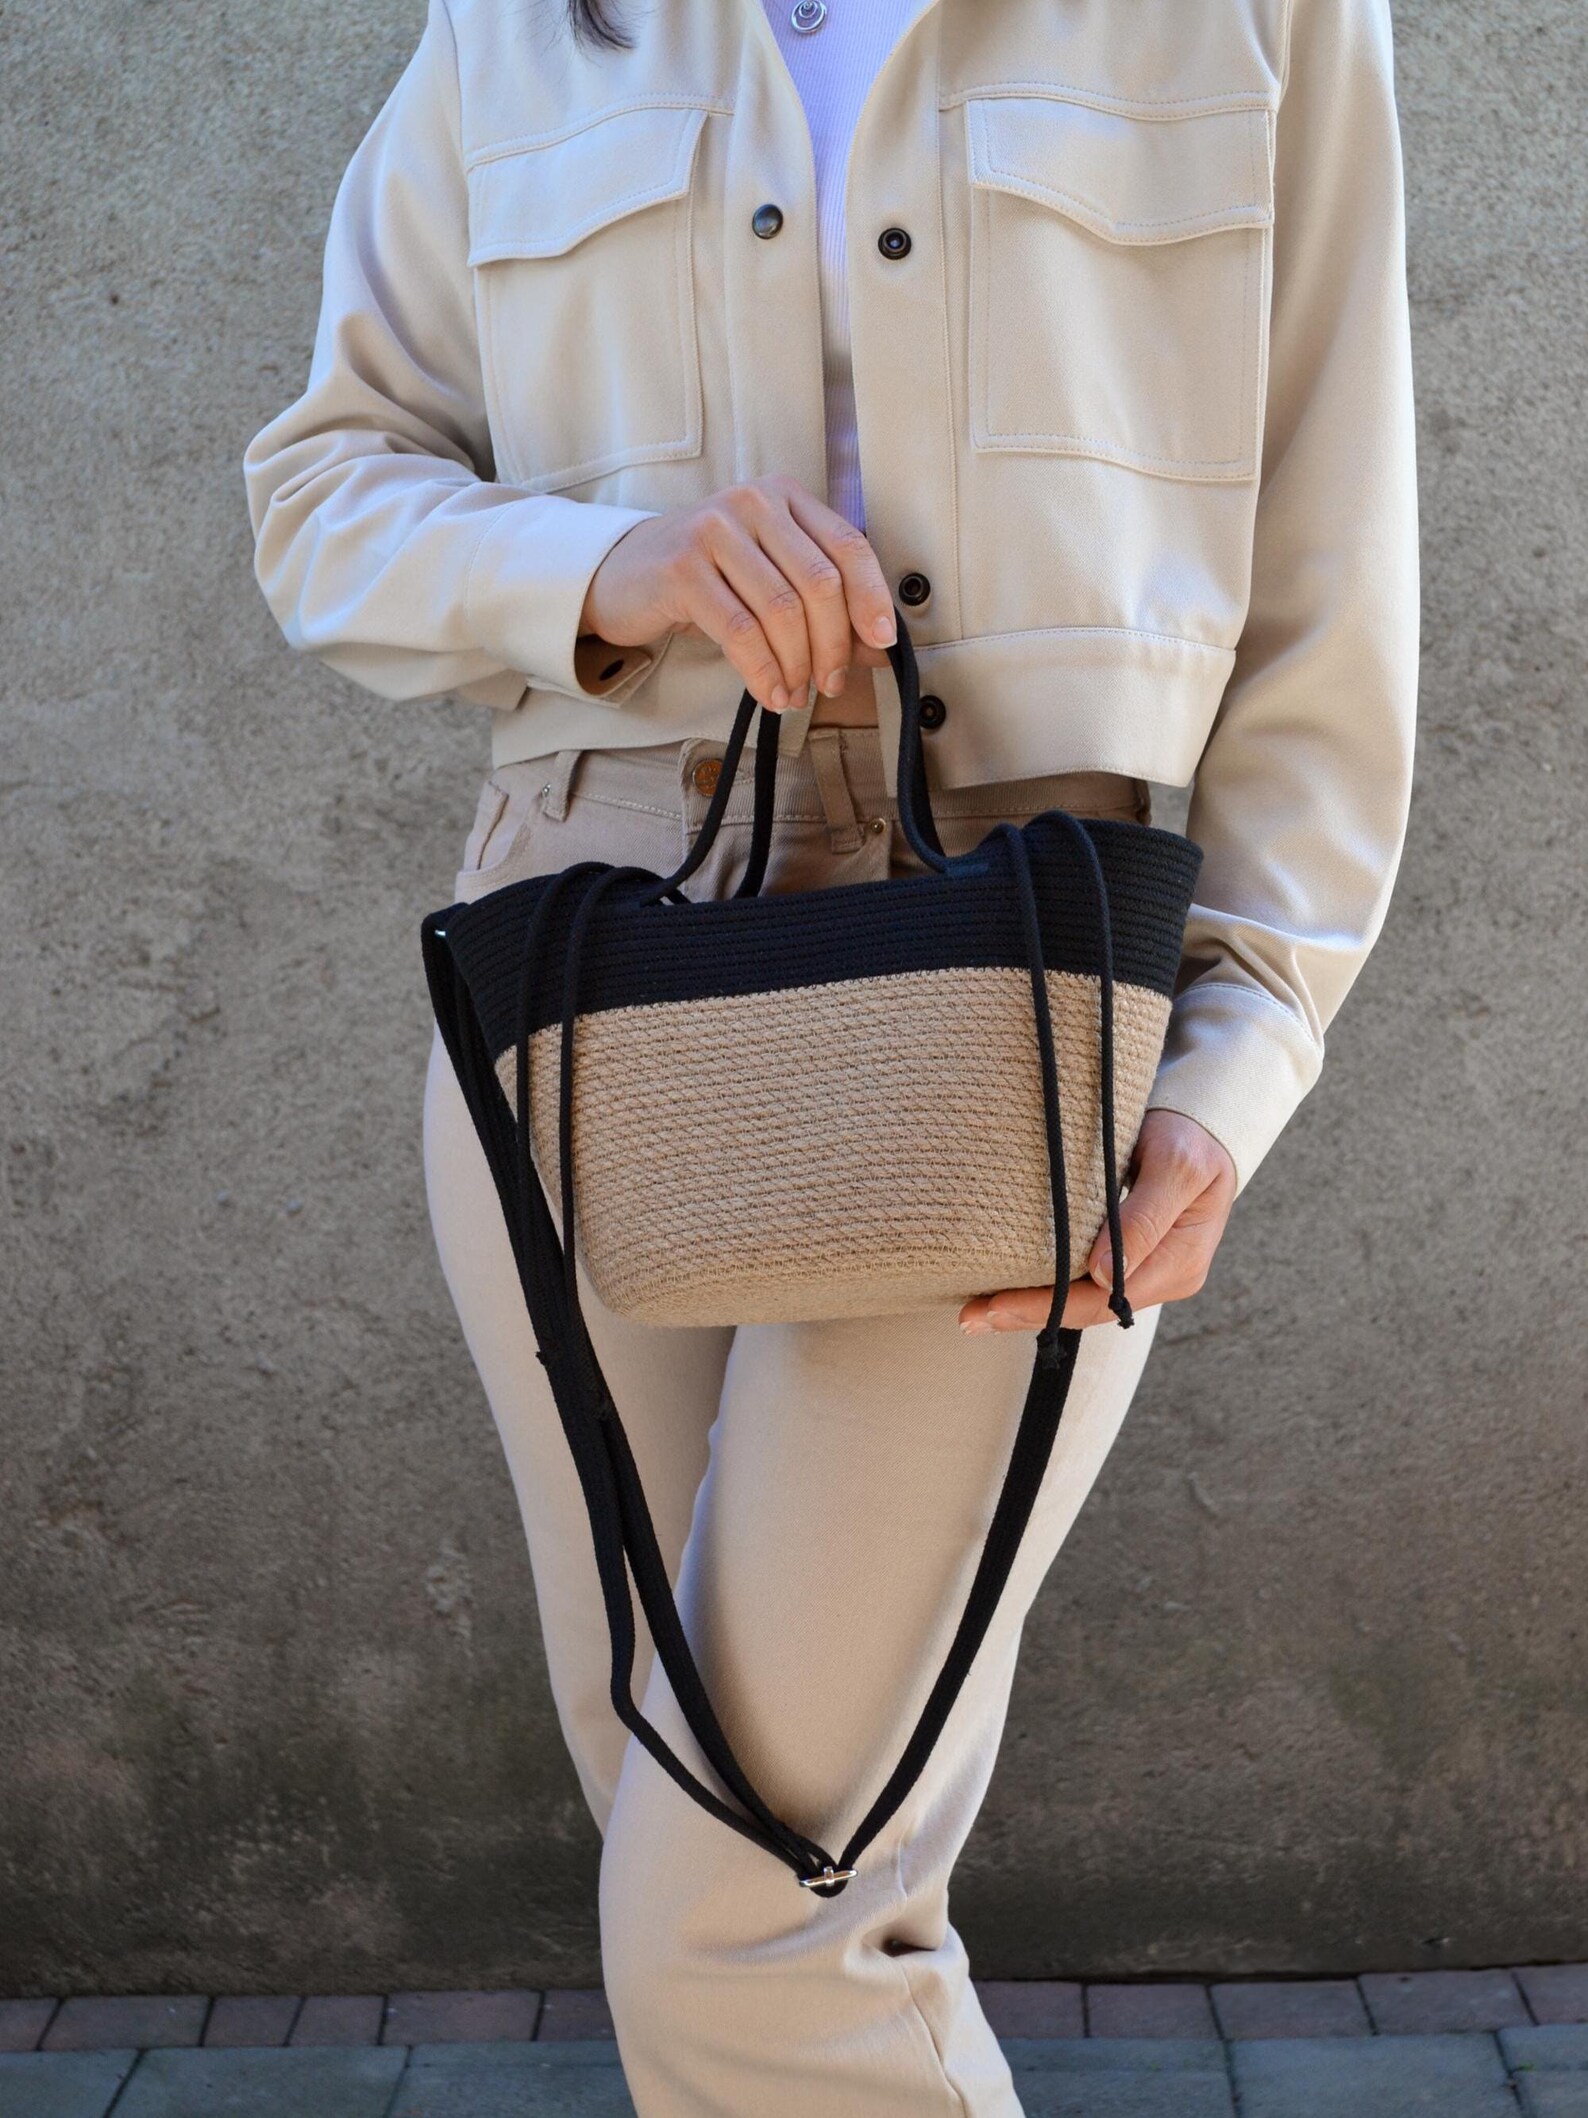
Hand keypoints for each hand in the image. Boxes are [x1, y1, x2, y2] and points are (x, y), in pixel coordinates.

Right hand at [578, 476, 896, 713]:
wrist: (623, 575)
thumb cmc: (706, 580)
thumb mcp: (767, 578)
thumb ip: (819, 602)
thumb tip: (876, 647)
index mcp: (784, 497)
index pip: (848, 546)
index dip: (873, 598)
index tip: (882, 642)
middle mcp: (752, 502)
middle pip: (820, 584)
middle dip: (833, 646)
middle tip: (829, 684)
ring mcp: (715, 530)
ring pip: (783, 612)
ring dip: (796, 666)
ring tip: (793, 694)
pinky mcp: (683, 568)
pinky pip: (741, 632)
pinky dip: (763, 671)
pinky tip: (768, 693)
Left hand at [958, 1110, 1237, 1333]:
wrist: (1206, 1124)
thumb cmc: (1191, 1135)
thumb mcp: (1175, 1165)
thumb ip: (1143, 1217)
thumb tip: (1103, 1275)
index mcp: (1180, 1263)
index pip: (1104, 1300)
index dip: (1048, 1305)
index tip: (996, 1305)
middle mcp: (1164, 1276)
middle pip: (1089, 1308)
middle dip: (1029, 1313)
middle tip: (970, 1317)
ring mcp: (1148, 1270)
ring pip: (1083, 1299)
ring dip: (1032, 1305)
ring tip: (976, 1311)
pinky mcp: (1130, 1257)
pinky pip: (1084, 1280)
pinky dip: (1046, 1284)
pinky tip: (1006, 1287)